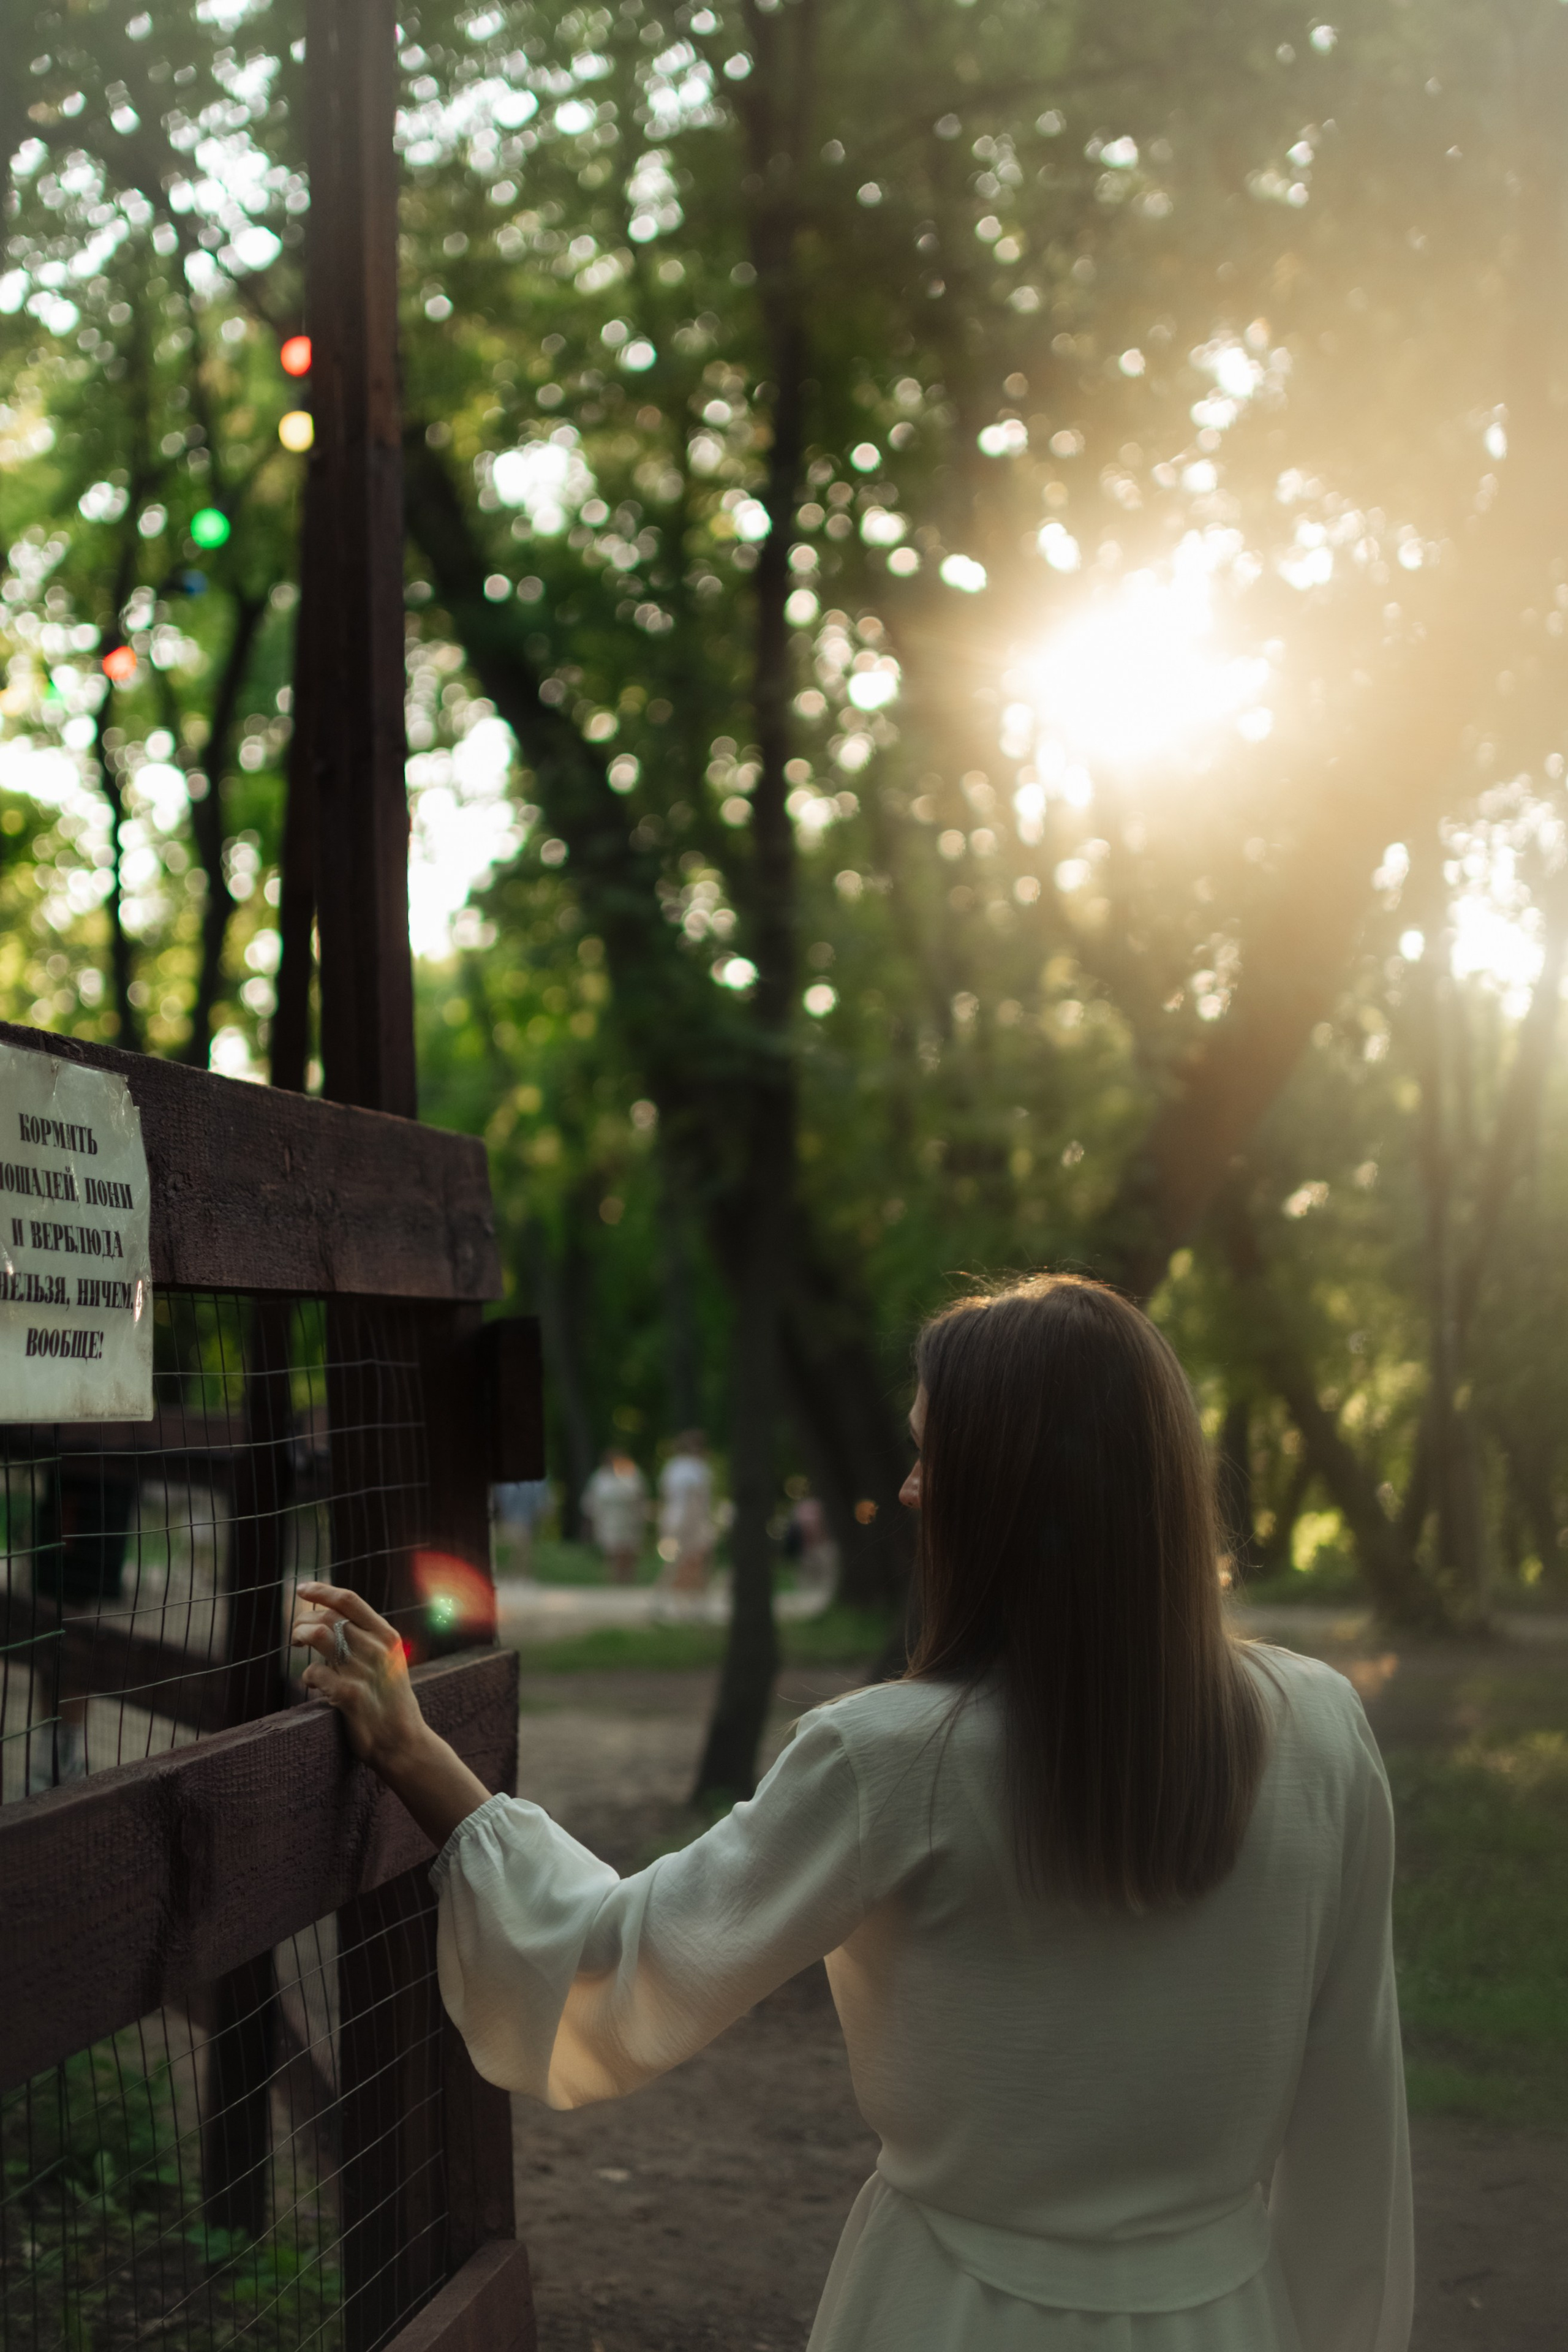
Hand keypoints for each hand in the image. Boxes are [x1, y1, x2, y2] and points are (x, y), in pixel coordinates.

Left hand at [292, 1582, 427, 1772]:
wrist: (403, 1741)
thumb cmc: (390, 1700)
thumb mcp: (389, 1662)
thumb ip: (367, 1639)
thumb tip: (330, 1618)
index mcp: (387, 1636)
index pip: (349, 1600)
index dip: (321, 1591)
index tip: (301, 1588)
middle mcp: (376, 1648)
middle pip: (328, 1616)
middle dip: (304, 1620)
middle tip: (297, 1634)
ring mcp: (363, 1671)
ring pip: (318, 1635)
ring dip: (301, 1636)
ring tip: (298, 1646)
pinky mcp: (350, 1695)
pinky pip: (314, 1673)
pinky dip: (307, 1676)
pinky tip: (312, 1684)